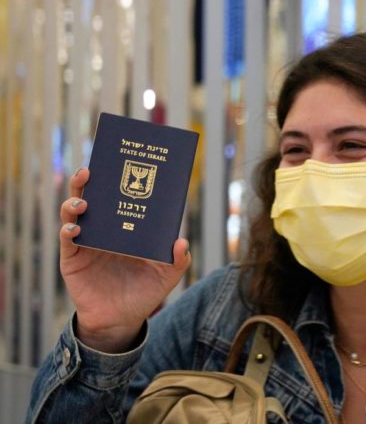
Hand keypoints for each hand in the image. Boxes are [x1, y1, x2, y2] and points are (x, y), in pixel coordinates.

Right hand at [59, 168, 191, 352]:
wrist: (121, 320)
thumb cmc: (144, 293)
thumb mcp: (167, 276)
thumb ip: (178, 260)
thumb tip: (181, 241)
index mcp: (125, 228)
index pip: (119, 197)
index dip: (117, 180)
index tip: (120, 163)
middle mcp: (104, 230)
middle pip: (92, 197)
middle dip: (88, 181)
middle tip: (90, 169)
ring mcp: (86, 242)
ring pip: (73, 213)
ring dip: (74, 201)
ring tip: (84, 200)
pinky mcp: (72, 259)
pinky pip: (66, 240)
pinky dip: (68, 230)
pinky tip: (75, 228)